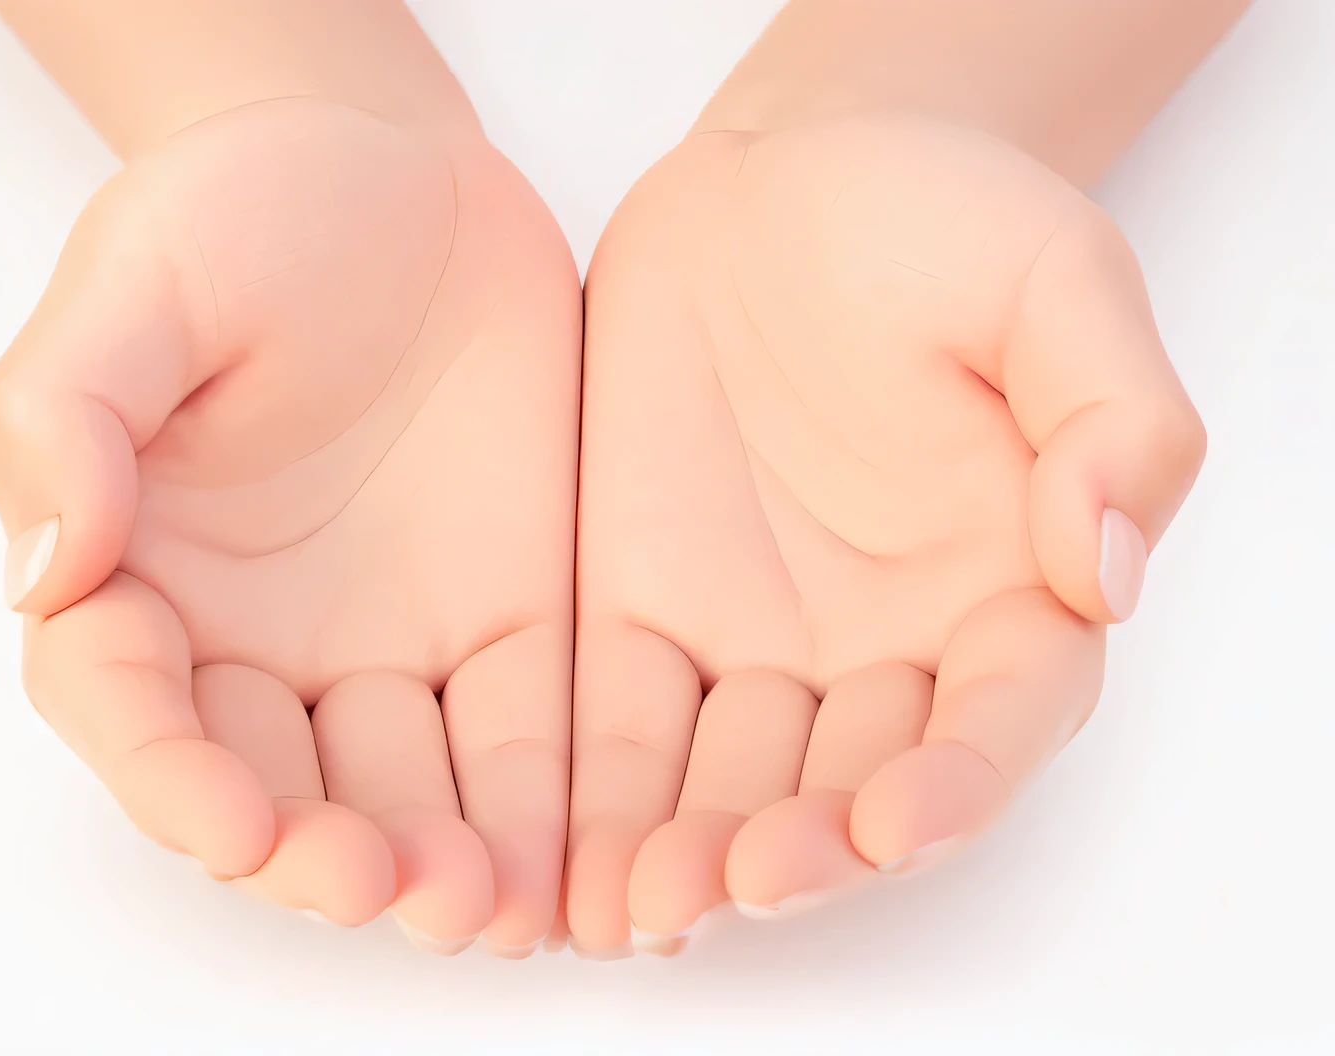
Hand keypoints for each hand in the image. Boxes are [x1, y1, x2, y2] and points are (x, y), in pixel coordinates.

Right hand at [0, 97, 579, 954]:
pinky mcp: (508, 621)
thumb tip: (44, 572)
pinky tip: (566, 868)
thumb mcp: (138, 277)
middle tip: (379, 887)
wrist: (403, 177)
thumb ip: (67, 415)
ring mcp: (389, 639)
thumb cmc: (247, 210)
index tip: (234, 827)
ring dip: (436, 864)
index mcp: (143, 571)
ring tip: (484, 906)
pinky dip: (541, 811)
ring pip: (402, 790)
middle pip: (274, 783)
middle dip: (319, 854)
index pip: (133, 708)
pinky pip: (522, 737)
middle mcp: (257, 636)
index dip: (173, 782)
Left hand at [567, 113, 1204, 954]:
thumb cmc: (939, 219)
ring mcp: (758, 638)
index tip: (891, 824)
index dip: (951, 785)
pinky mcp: (645, 612)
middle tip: (731, 887)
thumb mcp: (1057, 283)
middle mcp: (885, 645)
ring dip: (688, 857)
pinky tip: (567, 861)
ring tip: (634, 911)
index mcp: (1007, 589)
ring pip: (731, 783)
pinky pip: (623, 725)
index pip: (995, 720)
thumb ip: (1111, 419)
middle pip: (850, 786)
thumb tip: (1109, 569)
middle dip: (797, 851)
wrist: (782, 182)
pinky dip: (598, 799)